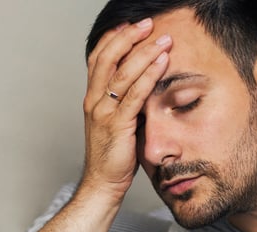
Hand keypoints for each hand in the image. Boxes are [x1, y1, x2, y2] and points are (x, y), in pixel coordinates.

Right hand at [81, 18, 171, 198]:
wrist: (102, 184)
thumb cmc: (114, 156)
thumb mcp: (118, 122)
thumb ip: (127, 103)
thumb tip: (146, 85)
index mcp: (92, 98)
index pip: (98, 58)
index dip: (113, 38)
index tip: (131, 24)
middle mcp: (94, 100)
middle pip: (108, 58)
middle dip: (129, 37)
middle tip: (150, 23)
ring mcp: (103, 112)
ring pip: (122, 73)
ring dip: (144, 52)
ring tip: (163, 39)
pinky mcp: (117, 125)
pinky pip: (134, 95)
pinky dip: (148, 75)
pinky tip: (161, 63)